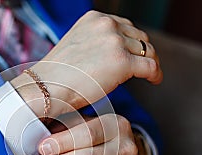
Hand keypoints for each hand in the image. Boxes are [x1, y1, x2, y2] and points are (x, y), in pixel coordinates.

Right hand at [12, 11, 162, 117]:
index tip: (136, 53)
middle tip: (146, 66)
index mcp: (94, 18)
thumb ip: (96, 43)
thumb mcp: (76, 46)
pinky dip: (156, 74)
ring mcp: (114, 42)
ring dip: (151, 63)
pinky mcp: (121, 62)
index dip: (134, 42)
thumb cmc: (56, 75)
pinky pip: (150, 66)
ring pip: (147, 50)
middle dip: (144, 51)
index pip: (125, 26)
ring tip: (151, 74)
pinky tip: (155, 80)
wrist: (45, 88)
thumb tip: (112, 54)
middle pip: (139, 37)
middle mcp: (106, 25)